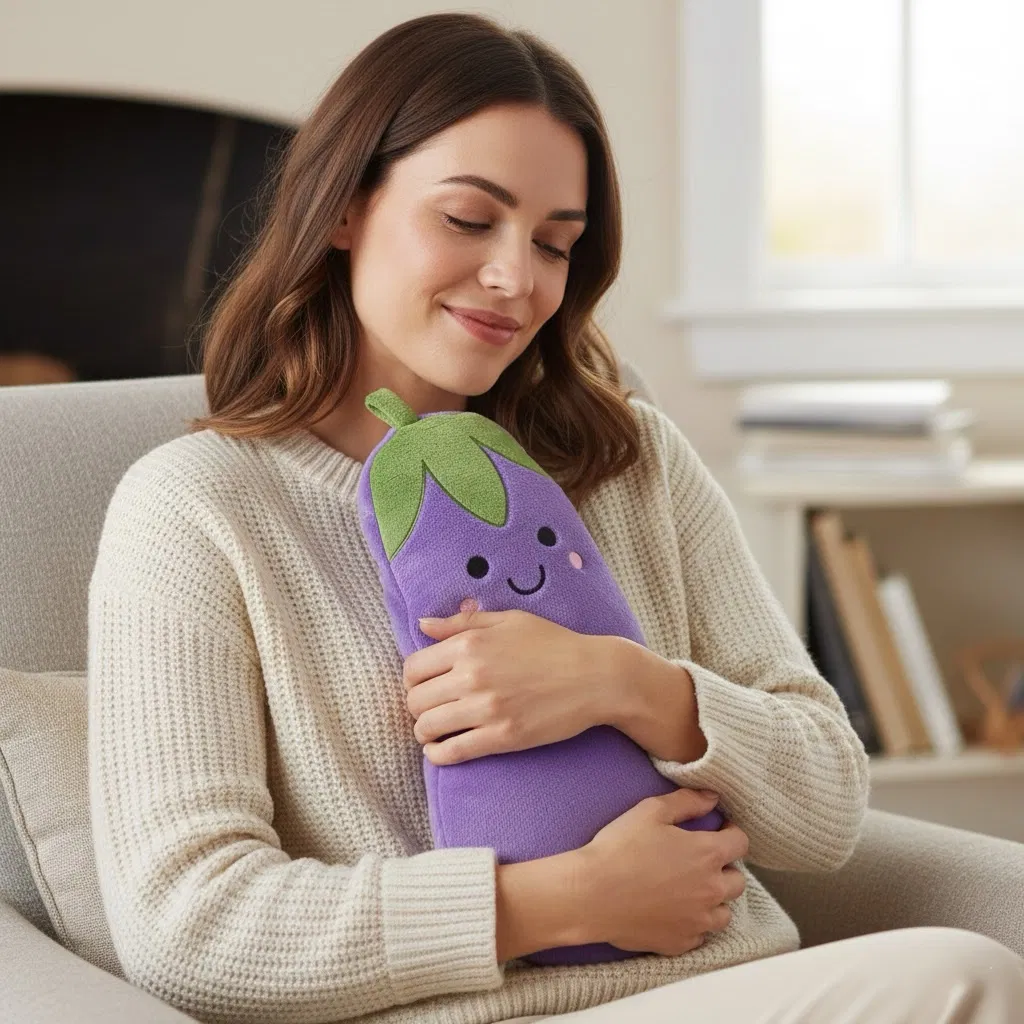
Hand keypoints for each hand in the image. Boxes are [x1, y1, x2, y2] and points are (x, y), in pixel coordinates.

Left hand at [403, 605, 608, 764]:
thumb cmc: (554, 644)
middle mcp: (472, 675)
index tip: (422, 686)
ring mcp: (486, 708)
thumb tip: (422, 625)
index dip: (412, 680)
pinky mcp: (502, 737)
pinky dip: (437, 755)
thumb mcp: (509, 620)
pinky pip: (452, 752)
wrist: (595, 676)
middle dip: (417, 707)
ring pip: (427, 727)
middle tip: (430, 709)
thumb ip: (462, 623)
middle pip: (415, 700)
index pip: (413, 668)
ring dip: (424, 732)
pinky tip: (440, 751)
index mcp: (470, 644)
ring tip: (434, 731)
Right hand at [574, 788, 747, 955]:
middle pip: (737, 881)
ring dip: (715, 899)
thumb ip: (687, 801)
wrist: (590, 894)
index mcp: (707, 855)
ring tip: (691, 889)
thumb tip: (712, 798)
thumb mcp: (650, 811)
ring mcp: (698, 921)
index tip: (717, 831)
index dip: (730, 833)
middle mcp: (711, 890)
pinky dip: (694, 923)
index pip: (741, 843)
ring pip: (724, 912)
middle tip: (700, 861)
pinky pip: (701, 935)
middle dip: (724, 868)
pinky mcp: (681, 943)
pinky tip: (675, 911)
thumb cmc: (619, 849)